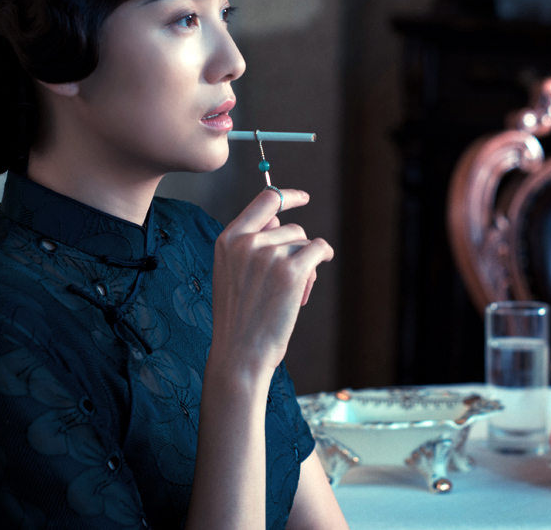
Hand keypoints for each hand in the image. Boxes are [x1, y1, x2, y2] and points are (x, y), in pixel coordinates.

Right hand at [209, 188, 333, 379]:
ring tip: (292, 292)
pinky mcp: (291, 271)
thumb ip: (250, 243)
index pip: (264, 202)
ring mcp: (268, 255)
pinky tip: (320, 265)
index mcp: (228, 240)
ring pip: (303, 242)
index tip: (303, 198)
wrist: (240, 353)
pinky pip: (318, 249)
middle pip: (290, 229)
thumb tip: (279, 219)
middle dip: (296, 250)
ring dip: (306, 262)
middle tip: (288, 281)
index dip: (287, 196)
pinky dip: (323, 255)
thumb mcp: (232, 273)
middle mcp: (246, 242)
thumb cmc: (239, 318)